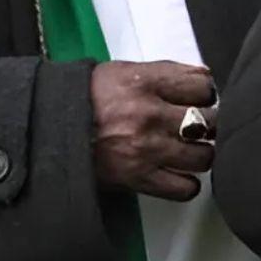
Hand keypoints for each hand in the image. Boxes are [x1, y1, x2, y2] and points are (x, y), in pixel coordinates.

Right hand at [89, 60, 215, 200]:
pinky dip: (188, 184)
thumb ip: (166, 73)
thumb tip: (203, 77)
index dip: (206, 91)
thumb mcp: (126, 71)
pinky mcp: (138, 178)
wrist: (52, 126)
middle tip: (200, 124)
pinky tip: (180, 173)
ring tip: (192, 149)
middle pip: (208, 121)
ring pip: (203, 156)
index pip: (202, 85)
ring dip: (202, 153)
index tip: (200, 97)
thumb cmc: (89, 96)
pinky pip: (184, 188)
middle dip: (209, 122)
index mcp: (145, 83)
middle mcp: (149, 115)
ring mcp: (146, 149)